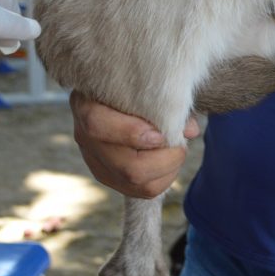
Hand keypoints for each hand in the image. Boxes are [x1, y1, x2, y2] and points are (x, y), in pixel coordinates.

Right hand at [70, 91, 199, 198]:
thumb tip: (189, 130)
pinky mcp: (109, 177)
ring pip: (136, 183)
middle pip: (128, 167)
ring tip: (177, 151)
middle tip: (180, 145)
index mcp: (87, 106)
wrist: (114, 96)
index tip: (159, 134)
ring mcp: (95, 162)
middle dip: (165, 159)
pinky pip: (142, 191)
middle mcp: (85, 138)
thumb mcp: (143, 84)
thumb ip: (165, 101)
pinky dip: (164, 179)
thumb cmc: (134, 86)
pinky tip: (170, 161)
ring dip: (168, 170)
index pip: (97, 126)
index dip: (131, 134)